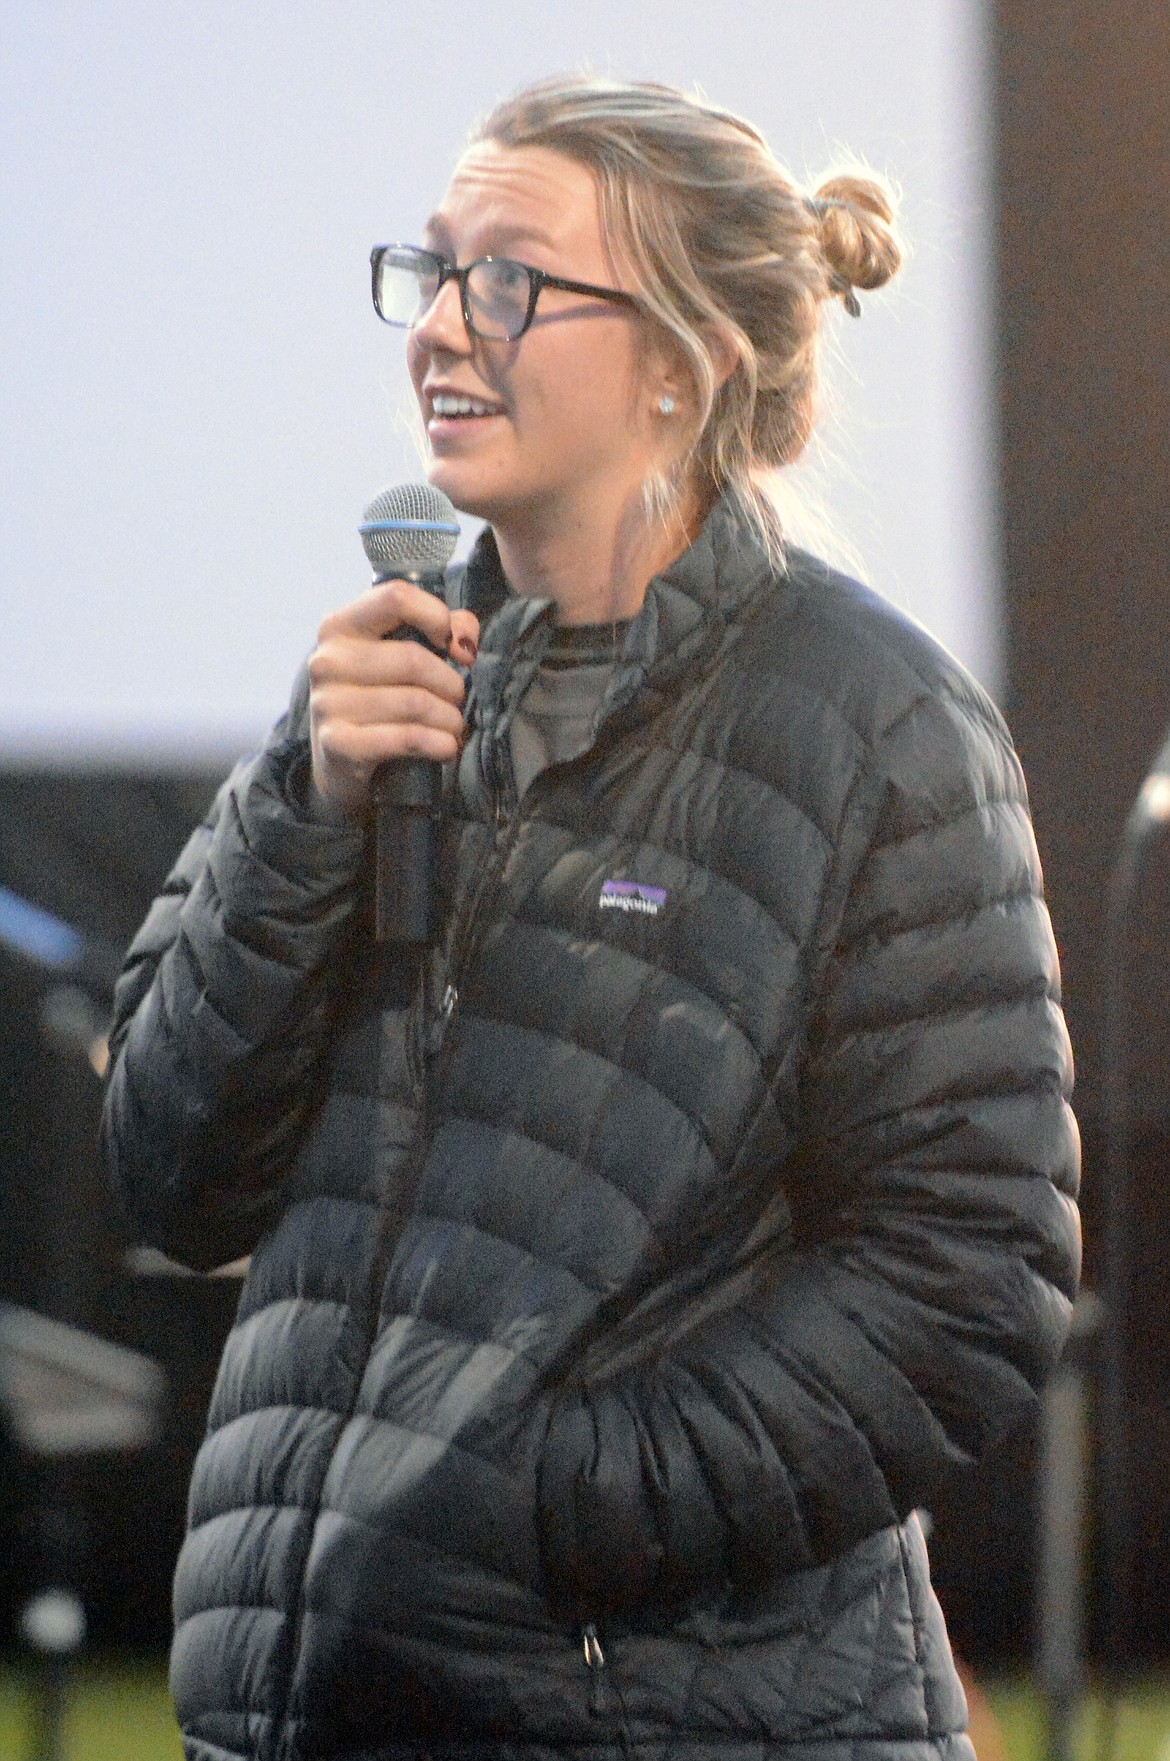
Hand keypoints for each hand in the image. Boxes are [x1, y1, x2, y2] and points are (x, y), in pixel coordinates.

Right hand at [308, 579, 479, 815]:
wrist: (340, 761)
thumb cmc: (378, 698)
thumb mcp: (401, 655)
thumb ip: (441, 630)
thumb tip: (465, 640)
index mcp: (341, 626)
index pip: (396, 597)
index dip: (436, 617)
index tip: (453, 646)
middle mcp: (328, 660)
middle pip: (413, 659)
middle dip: (451, 684)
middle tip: (458, 700)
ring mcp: (328, 703)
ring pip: (415, 702)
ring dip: (449, 719)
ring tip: (453, 726)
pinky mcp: (338, 743)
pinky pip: (406, 738)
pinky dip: (438, 744)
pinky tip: (446, 747)